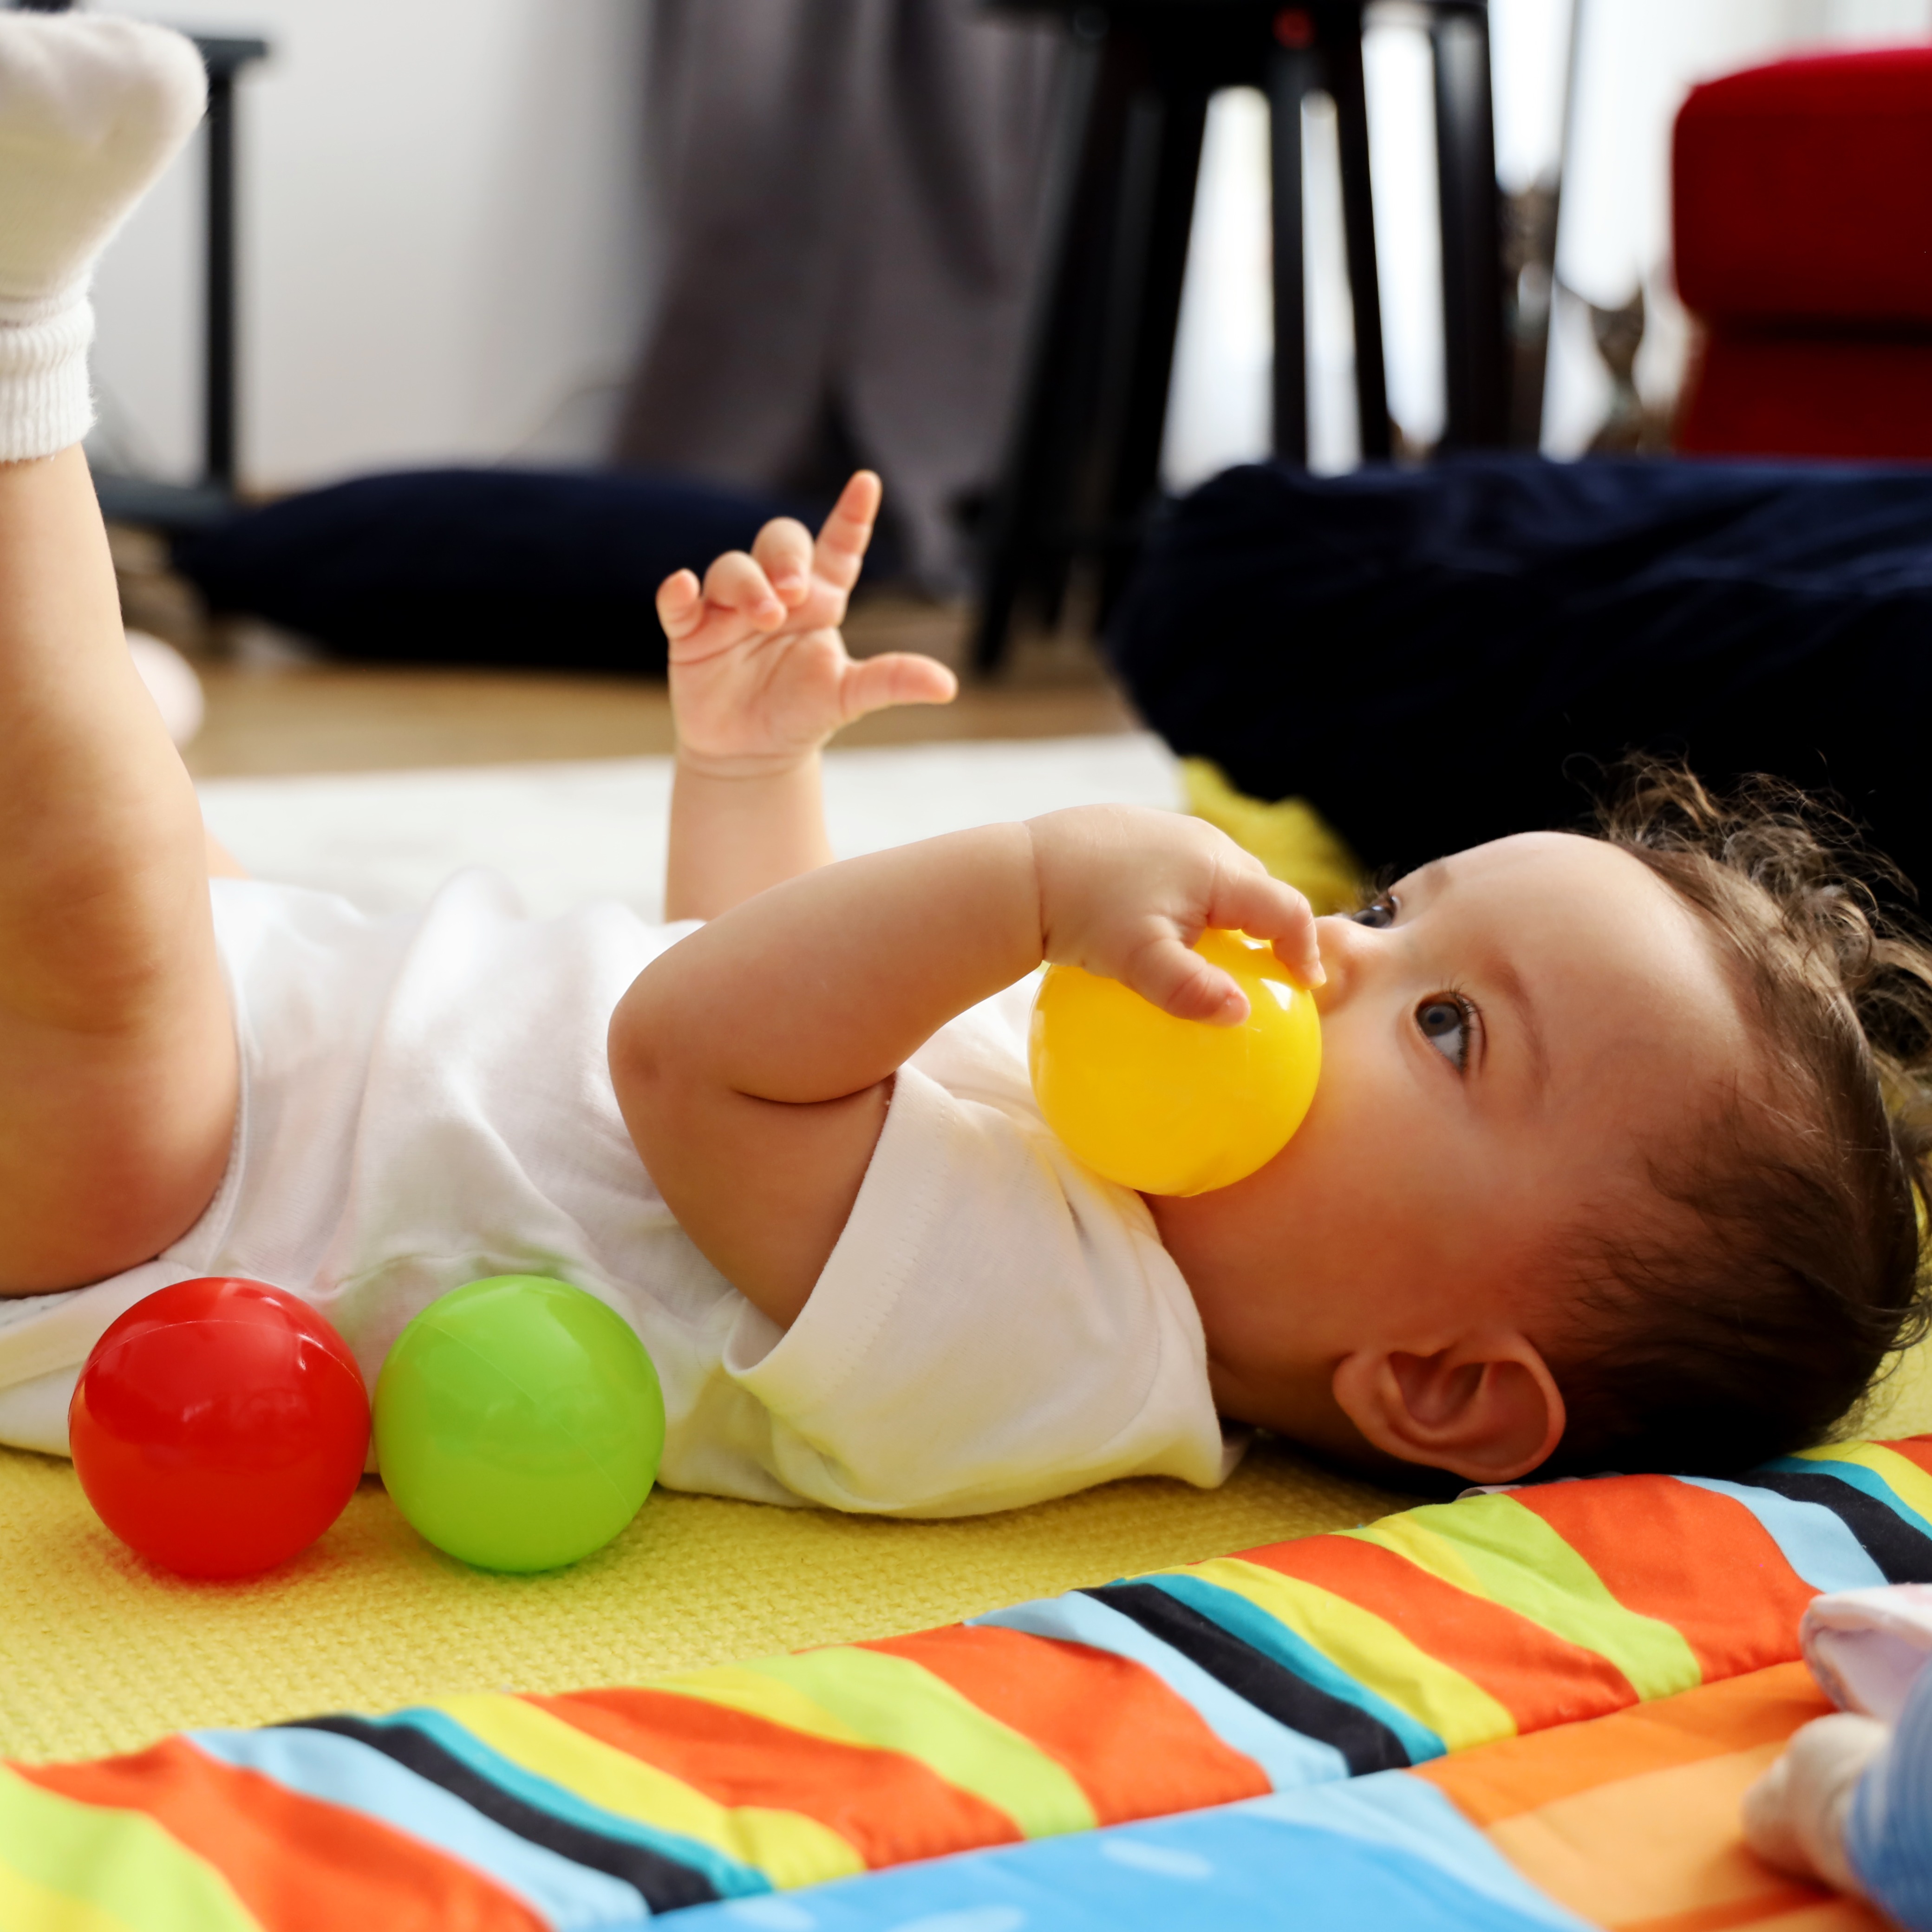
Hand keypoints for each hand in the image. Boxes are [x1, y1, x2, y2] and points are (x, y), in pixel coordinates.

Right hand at [658, 472, 956, 773]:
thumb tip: (948, 686)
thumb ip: (893, 681)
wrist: (753, 754)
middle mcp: (775, 594)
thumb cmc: (803, 713)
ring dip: (748, 585)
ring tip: (765, 616)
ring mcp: (729, 610)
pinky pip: (678, 602)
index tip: (867, 483)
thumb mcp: (852, 697)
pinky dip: (677, 592)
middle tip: (795, 591)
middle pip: (778, 541)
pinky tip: (682, 587)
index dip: (851, 514)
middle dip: (786, 556)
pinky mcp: (691, 634)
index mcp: (820, 599)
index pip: (837, 545)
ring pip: (731, 567)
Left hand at [1026, 805, 1323, 1023]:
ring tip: (1225, 951)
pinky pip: (1180, 871)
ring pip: (1218, 875)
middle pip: (1257, 886)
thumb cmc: (1082, 916)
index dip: (1305, 946)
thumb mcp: (1137, 961)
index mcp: (1217, 869)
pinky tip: (1164, 930)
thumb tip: (1241, 1016)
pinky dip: (1189, 900)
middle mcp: (1202, 840)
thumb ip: (1191, 990)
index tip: (1305, 985)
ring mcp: (1168, 830)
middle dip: (1271, 926)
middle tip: (1272, 970)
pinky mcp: (1135, 832)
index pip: (1284, 908)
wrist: (1020, 871)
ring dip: (1230, 911)